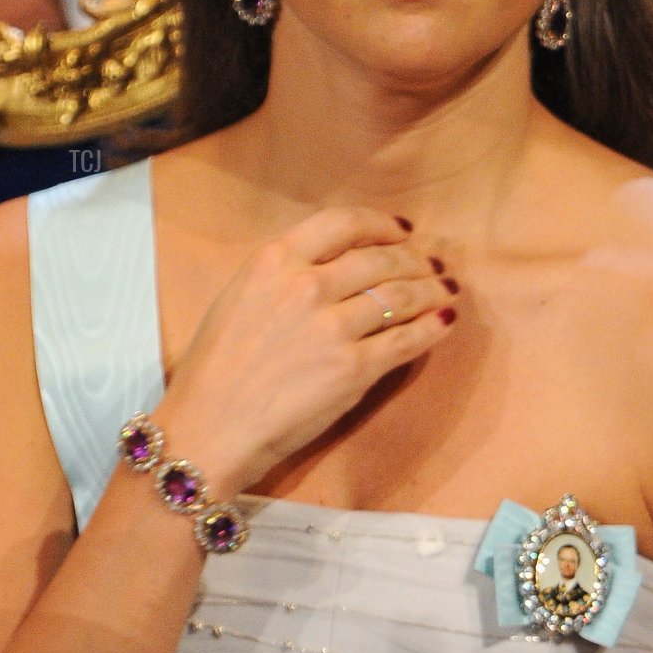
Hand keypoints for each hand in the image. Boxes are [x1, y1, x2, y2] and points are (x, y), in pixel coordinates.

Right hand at [159, 206, 458, 495]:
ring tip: (444, 289)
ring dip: (430, 290)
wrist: (208, 429)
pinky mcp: (353, 369)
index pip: (343, 224)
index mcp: (273, 261)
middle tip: (430, 265)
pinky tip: (444, 320)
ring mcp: (333, 327)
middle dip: (413, 259)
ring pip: (400, 296)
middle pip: (380, 259)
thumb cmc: (213, 372)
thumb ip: (283, 277)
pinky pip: (407, 339)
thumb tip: (334, 269)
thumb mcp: (238, 299)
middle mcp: (306, 285)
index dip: (381, 224)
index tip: (401, 230)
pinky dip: (433, 327)